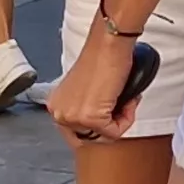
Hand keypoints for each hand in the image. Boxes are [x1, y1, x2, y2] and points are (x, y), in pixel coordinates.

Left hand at [51, 23, 139, 143]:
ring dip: (120, 121)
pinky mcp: (89, 118)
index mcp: (56, 106)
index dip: (99, 127)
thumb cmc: (102, 58)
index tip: (111, 116)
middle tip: (121, 108)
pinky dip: (126, 119)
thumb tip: (99, 123)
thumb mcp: (85, 91)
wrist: (109, 45)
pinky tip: (127, 100)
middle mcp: (60, 113)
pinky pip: (114, 133)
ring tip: (125, 102)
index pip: (77, 133)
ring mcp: (72, 117)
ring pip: (104, 137)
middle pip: (91, 138)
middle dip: (110, 126)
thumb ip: (84, 108)